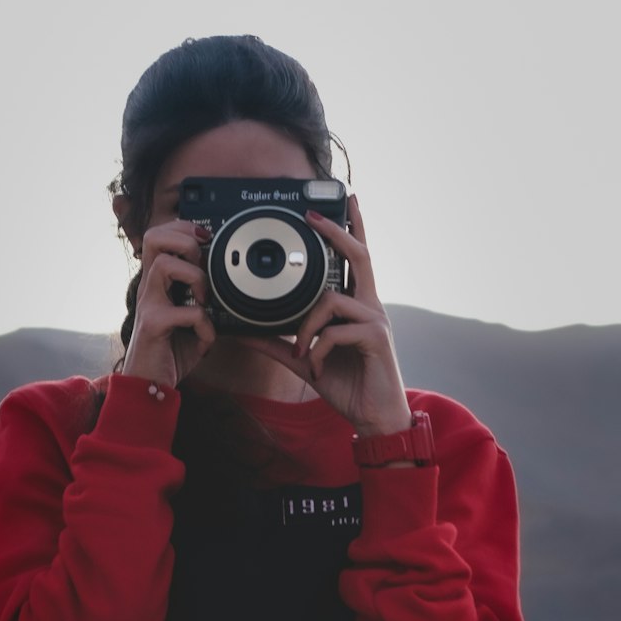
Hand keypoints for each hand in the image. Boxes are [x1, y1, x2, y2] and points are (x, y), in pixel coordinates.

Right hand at [122, 220, 217, 389]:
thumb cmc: (169, 352)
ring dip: (194, 276)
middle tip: (201, 263)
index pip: (159, 235)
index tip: (205, 239)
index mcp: (157, 282)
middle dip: (185, 241)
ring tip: (204, 298)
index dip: (183, 228)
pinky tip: (205, 339)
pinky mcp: (153, 325)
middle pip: (154, 237)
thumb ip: (202, 300)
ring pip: (164, 264)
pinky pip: (187, 312)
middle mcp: (148, 288)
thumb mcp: (189, 320)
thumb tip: (228, 286)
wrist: (149, 385)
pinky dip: (205, 325)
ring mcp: (148, 304)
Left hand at [241, 194, 411, 435]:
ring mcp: (376, 321)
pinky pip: (336, 331)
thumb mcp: (305, 361)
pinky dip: (319, 350)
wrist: (374, 417)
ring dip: (308, 326)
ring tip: (302, 352)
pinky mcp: (377, 339)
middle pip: (358, 256)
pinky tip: (318, 367)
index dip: (350, 229)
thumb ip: (277, 344)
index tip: (343, 203)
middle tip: (313, 217)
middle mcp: (369, 307)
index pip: (355, 259)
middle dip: (337, 232)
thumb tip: (243, 331)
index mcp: (355, 306)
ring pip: (332, 299)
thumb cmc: (348, 385)